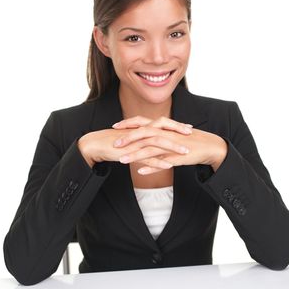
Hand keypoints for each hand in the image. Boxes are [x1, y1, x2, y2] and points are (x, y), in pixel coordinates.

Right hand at [77, 117, 192, 168]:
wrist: (97, 144)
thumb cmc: (115, 141)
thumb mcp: (132, 137)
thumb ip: (143, 136)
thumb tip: (154, 139)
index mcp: (142, 127)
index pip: (162, 123)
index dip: (175, 125)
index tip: (188, 127)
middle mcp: (141, 131)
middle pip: (162, 128)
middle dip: (178, 130)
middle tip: (191, 133)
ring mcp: (137, 141)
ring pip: (158, 142)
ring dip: (173, 147)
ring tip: (186, 153)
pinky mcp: (131, 152)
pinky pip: (147, 157)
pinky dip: (158, 162)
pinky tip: (169, 166)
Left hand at [112, 116, 227, 173]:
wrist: (208, 145)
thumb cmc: (189, 140)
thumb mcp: (171, 134)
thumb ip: (158, 134)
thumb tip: (146, 136)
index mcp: (163, 127)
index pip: (142, 122)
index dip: (128, 123)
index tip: (115, 126)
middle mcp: (165, 134)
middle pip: (143, 134)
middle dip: (127, 139)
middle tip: (114, 144)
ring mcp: (170, 145)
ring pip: (149, 149)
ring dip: (135, 155)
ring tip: (122, 160)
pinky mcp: (176, 157)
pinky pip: (162, 162)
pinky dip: (151, 167)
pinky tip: (140, 171)